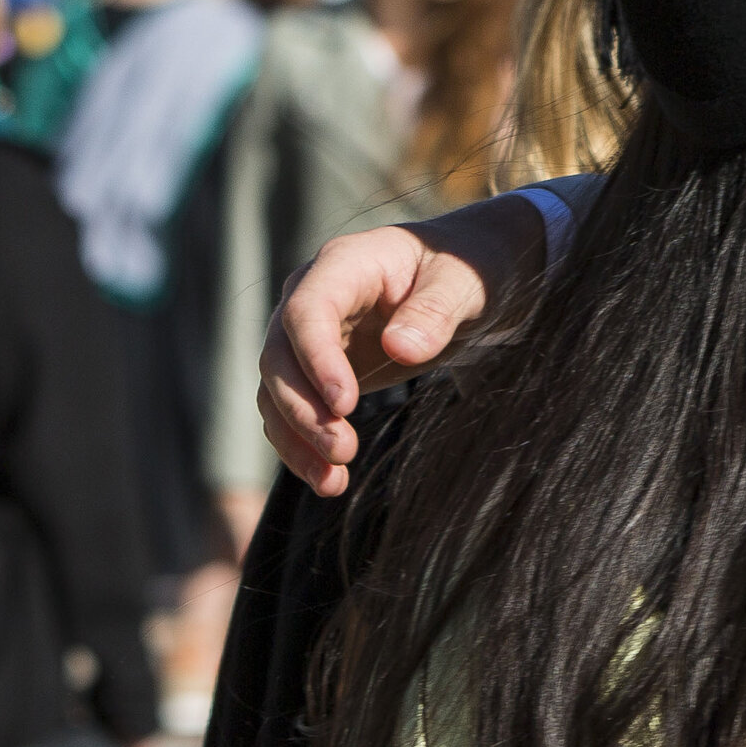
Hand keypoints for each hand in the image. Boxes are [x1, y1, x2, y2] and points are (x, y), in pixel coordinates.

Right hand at [255, 208, 528, 492]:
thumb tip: (401, 349)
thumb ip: (436, 310)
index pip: (308, 311)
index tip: (343, 404)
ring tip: (332, 482)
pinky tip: (329, 480)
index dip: (317, 359)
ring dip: (297, 438)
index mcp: (344, 264)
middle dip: (304, 410)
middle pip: (280, 356)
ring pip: (277, 390)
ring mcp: (310, 334)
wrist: (466, 276)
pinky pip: (295, 409)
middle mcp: (312, 295)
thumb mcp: (466, 280)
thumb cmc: (468, 266)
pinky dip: (304, 445)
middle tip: (343, 451)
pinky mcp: (318, 368)